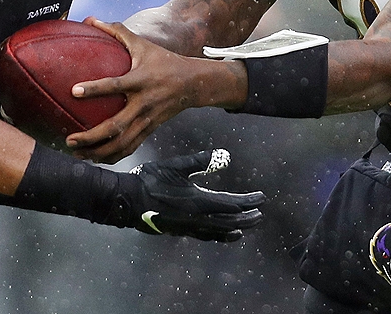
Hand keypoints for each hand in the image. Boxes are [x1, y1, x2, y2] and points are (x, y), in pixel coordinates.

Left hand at [66, 20, 246, 162]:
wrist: (194, 83)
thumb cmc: (164, 61)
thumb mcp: (143, 44)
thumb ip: (117, 31)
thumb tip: (91, 19)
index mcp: (140, 80)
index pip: (115, 86)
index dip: (95, 89)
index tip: (74, 91)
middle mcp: (144, 103)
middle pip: (116, 126)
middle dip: (91, 136)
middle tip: (69, 138)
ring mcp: (148, 120)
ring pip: (122, 143)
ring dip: (98, 151)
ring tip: (77, 153)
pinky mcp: (150, 130)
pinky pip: (130, 147)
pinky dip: (113, 156)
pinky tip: (96, 158)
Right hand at [115, 149, 265, 241]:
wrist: (128, 200)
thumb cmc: (150, 180)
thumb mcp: (176, 166)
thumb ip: (200, 161)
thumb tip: (224, 155)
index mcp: (198, 201)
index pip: (232, 203)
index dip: (249, 201)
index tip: (262, 198)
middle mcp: (197, 218)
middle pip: (230, 221)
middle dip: (247, 217)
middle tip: (260, 213)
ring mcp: (190, 227)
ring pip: (220, 231)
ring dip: (237, 227)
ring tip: (248, 225)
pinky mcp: (182, 231)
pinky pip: (208, 236)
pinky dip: (221, 235)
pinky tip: (227, 234)